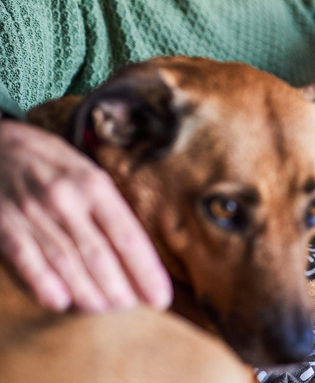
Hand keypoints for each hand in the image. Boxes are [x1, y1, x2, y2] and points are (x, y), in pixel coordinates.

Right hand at [0, 120, 171, 311]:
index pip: (128, 236)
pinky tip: (61, 302)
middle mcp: (67, 199)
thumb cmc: (54, 164)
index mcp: (95, 185)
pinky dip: (43, 285)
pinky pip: (26, 261)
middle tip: (133, 306)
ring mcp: (33, 214)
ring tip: (106, 308)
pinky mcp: (5, 226)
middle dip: (120, 289)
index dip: (146, 271)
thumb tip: (138, 254)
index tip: (160, 296)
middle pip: (99, 256)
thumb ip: (110, 210)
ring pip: (67, 264)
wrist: (0, 145)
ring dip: (89, 294)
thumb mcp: (89, 173)